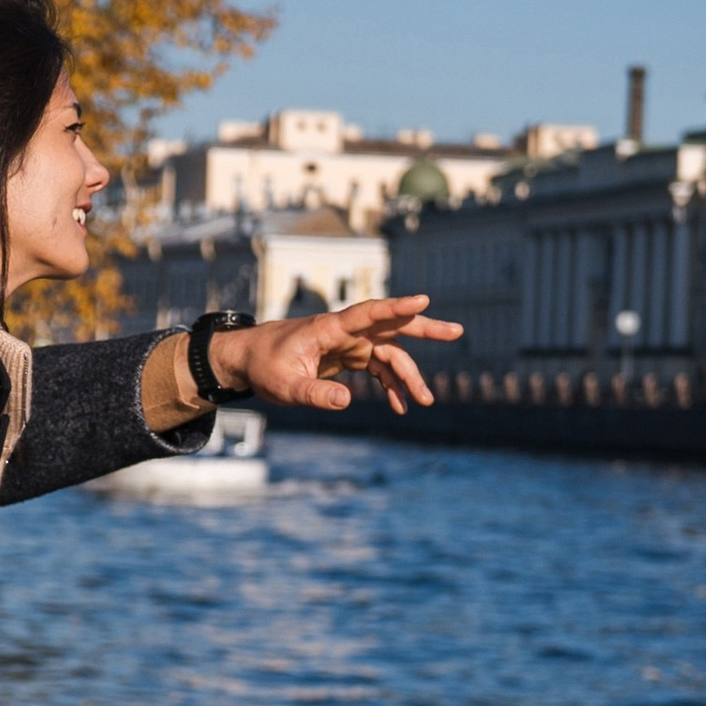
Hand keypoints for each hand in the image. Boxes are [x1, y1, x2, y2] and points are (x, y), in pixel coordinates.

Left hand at [211, 297, 462, 415]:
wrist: (250, 360)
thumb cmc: (264, 366)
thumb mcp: (284, 386)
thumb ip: (314, 394)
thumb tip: (347, 401)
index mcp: (330, 328)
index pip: (368, 313)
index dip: (395, 308)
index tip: (423, 301)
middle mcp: (345, 332)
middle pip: (391, 326)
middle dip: (424, 329)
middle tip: (456, 331)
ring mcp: (349, 343)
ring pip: (389, 353)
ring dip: (408, 375)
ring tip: (425, 399)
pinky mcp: (348, 357)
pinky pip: (378, 369)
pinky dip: (390, 386)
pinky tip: (401, 405)